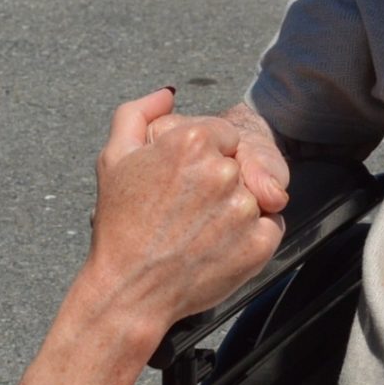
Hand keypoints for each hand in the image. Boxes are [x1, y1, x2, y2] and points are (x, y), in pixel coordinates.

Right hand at [85, 89, 282, 334]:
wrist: (130, 290)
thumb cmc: (120, 226)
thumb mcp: (113, 158)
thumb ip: (138, 113)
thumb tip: (167, 94)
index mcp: (191, 142)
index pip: (223, 135)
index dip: (204, 157)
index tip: (185, 182)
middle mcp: (223, 172)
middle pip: (240, 164)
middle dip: (220, 181)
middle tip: (190, 210)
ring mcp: (244, 209)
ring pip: (256, 194)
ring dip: (236, 207)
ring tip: (201, 229)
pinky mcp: (259, 243)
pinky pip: (270, 225)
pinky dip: (251, 234)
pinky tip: (218, 244)